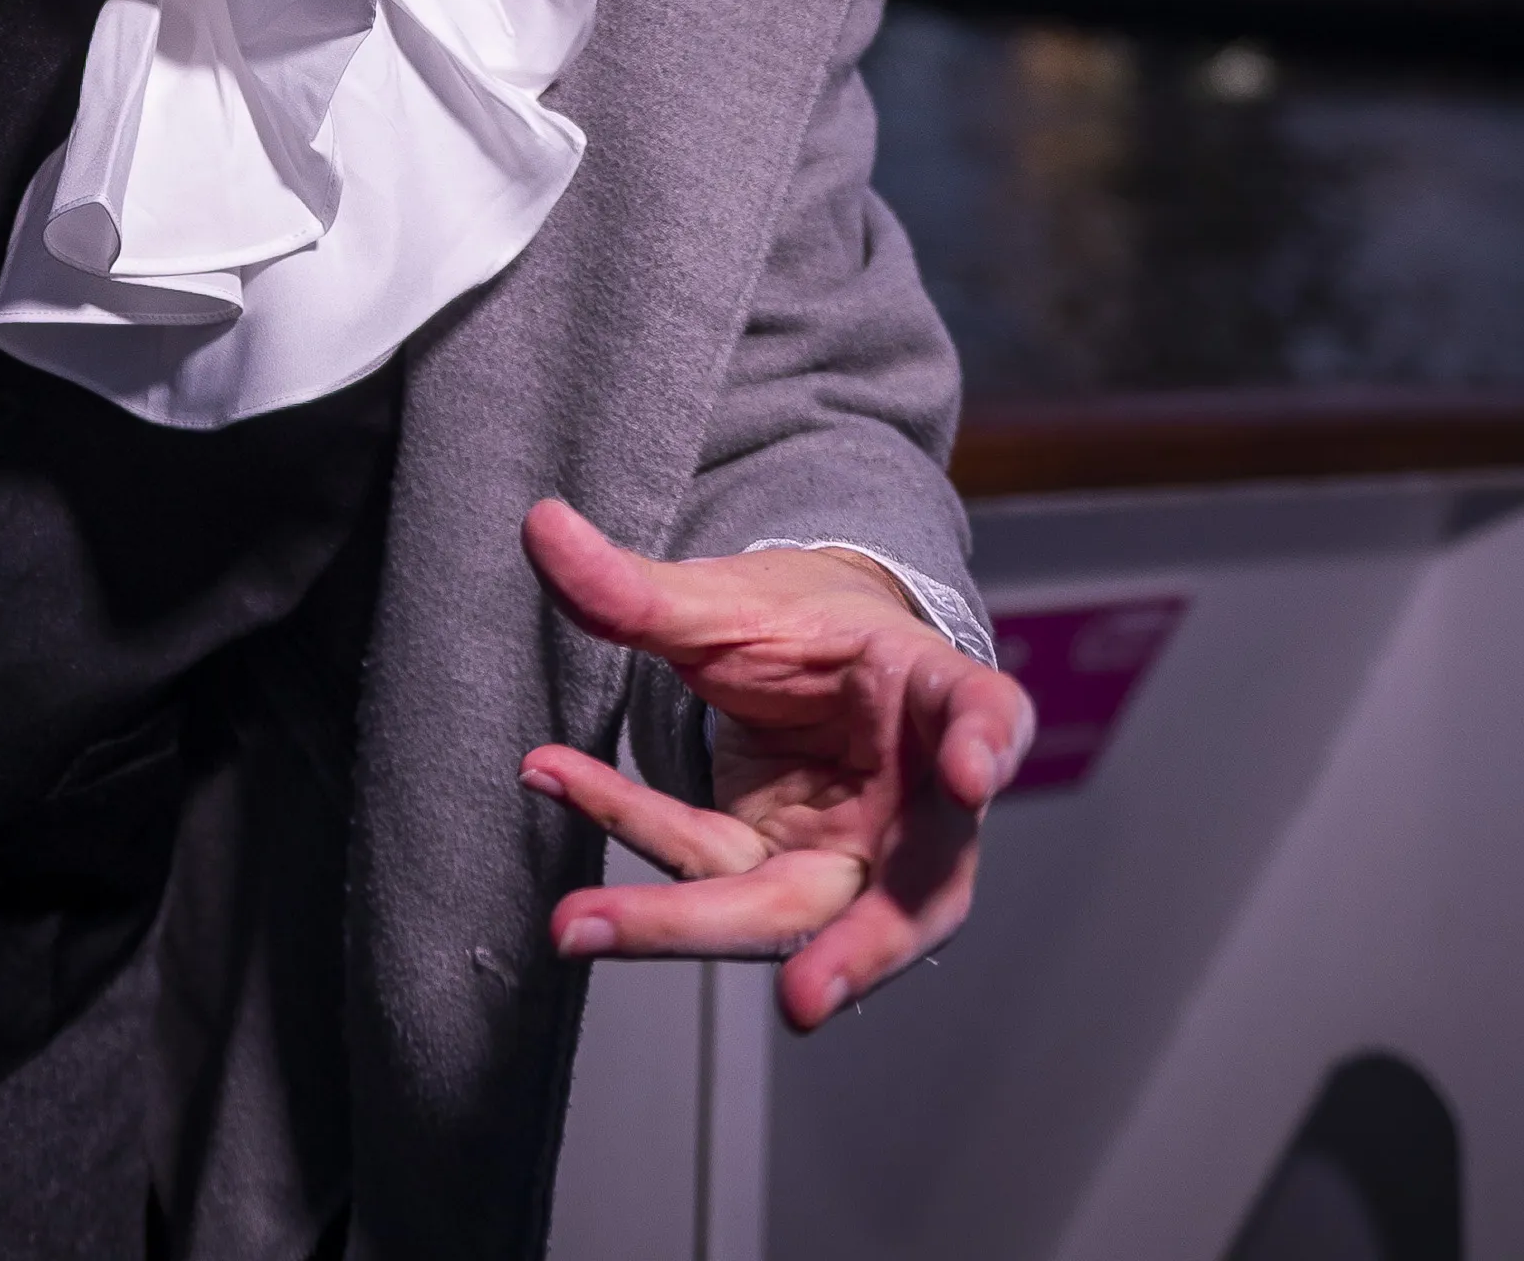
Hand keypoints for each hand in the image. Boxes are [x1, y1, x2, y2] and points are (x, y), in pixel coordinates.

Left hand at [517, 501, 1031, 1031]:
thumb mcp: (736, 597)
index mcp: (932, 691)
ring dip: (681, 926)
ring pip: (785, 914)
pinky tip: (553, 775)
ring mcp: (855, 856)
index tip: (971, 772)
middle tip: (802, 998)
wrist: (810, 662)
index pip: (978, 712)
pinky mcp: (784, 878)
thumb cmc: (807, 628)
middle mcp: (915, 798)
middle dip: (846, 953)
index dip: (983, 743)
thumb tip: (539, 525)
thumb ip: (644, 587)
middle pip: (892, 887)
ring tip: (581, 925)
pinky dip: (627, 830)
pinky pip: (706, 876)